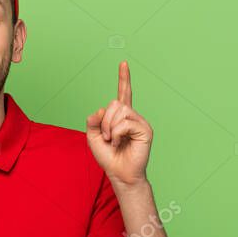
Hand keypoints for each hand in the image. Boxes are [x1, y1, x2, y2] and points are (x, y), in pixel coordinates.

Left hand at [85, 61, 152, 186]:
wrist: (119, 173)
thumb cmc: (108, 156)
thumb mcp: (92, 136)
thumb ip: (93, 120)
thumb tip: (102, 109)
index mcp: (121, 116)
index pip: (123, 93)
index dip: (124, 78)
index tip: (123, 63)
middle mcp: (132, 116)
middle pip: (114, 103)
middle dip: (104, 121)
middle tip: (106, 136)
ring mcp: (140, 122)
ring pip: (119, 111)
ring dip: (109, 128)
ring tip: (113, 141)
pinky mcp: (145, 130)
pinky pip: (125, 123)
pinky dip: (116, 134)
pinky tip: (119, 143)